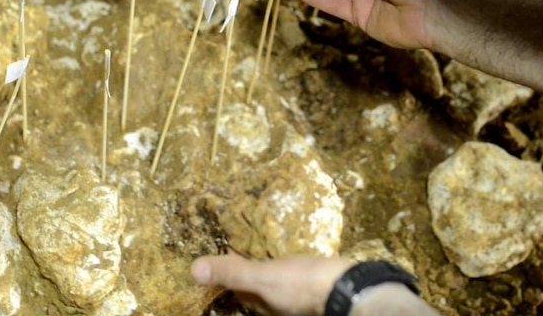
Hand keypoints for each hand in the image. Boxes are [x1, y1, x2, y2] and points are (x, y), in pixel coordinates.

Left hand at [191, 254, 352, 315]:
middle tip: (248, 238)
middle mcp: (279, 304)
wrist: (349, 288)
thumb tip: (193, 270)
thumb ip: (233, 273)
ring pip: (280, 277)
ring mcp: (299, 295)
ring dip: (275, 261)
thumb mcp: (264, 276)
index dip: (230, 268)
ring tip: (272, 239)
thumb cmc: (303, 285)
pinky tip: (300, 245)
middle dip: (253, 264)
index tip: (227, 245)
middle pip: (259, 284)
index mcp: (263, 304)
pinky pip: (301, 271)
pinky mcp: (317, 283)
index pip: (238, 288)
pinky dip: (296, 259)